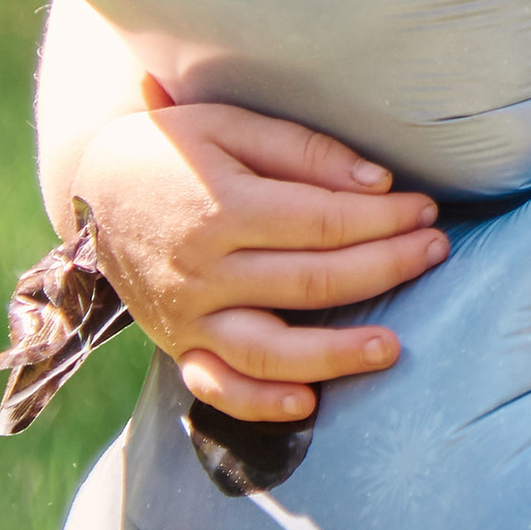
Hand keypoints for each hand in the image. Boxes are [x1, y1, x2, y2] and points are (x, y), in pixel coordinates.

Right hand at [71, 104, 448, 422]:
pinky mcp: (176, 345)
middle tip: (436, 250)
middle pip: (310, 281)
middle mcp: (202, 272)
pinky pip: (216, 387)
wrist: (94, 186)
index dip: (383, 218)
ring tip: (393, 347)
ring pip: (268, 349)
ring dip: (335, 354)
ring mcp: (186, 317)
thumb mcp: (236, 126)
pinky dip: (258, 403)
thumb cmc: (179, 148)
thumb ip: (307, 152)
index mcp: (222, 210)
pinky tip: (307, 403)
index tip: (427, 209)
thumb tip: (378, 183)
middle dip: (384, 267)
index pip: (323, 223)